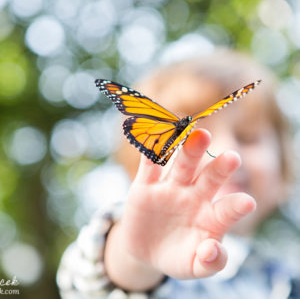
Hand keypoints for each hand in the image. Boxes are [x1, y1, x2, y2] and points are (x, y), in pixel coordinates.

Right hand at [120, 129, 255, 278]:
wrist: (146, 249)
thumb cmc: (178, 256)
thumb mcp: (194, 267)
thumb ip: (209, 263)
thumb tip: (212, 249)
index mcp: (210, 217)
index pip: (226, 210)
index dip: (236, 206)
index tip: (247, 202)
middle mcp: (193, 197)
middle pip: (208, 179)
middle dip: (219, 168)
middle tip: (232, 157)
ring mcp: (170, 189)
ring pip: (182, 166)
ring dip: (190, 151)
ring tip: (200, 135)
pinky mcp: (145, 186)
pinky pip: (149, 166)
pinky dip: (151, 153)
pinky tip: (155, 139)